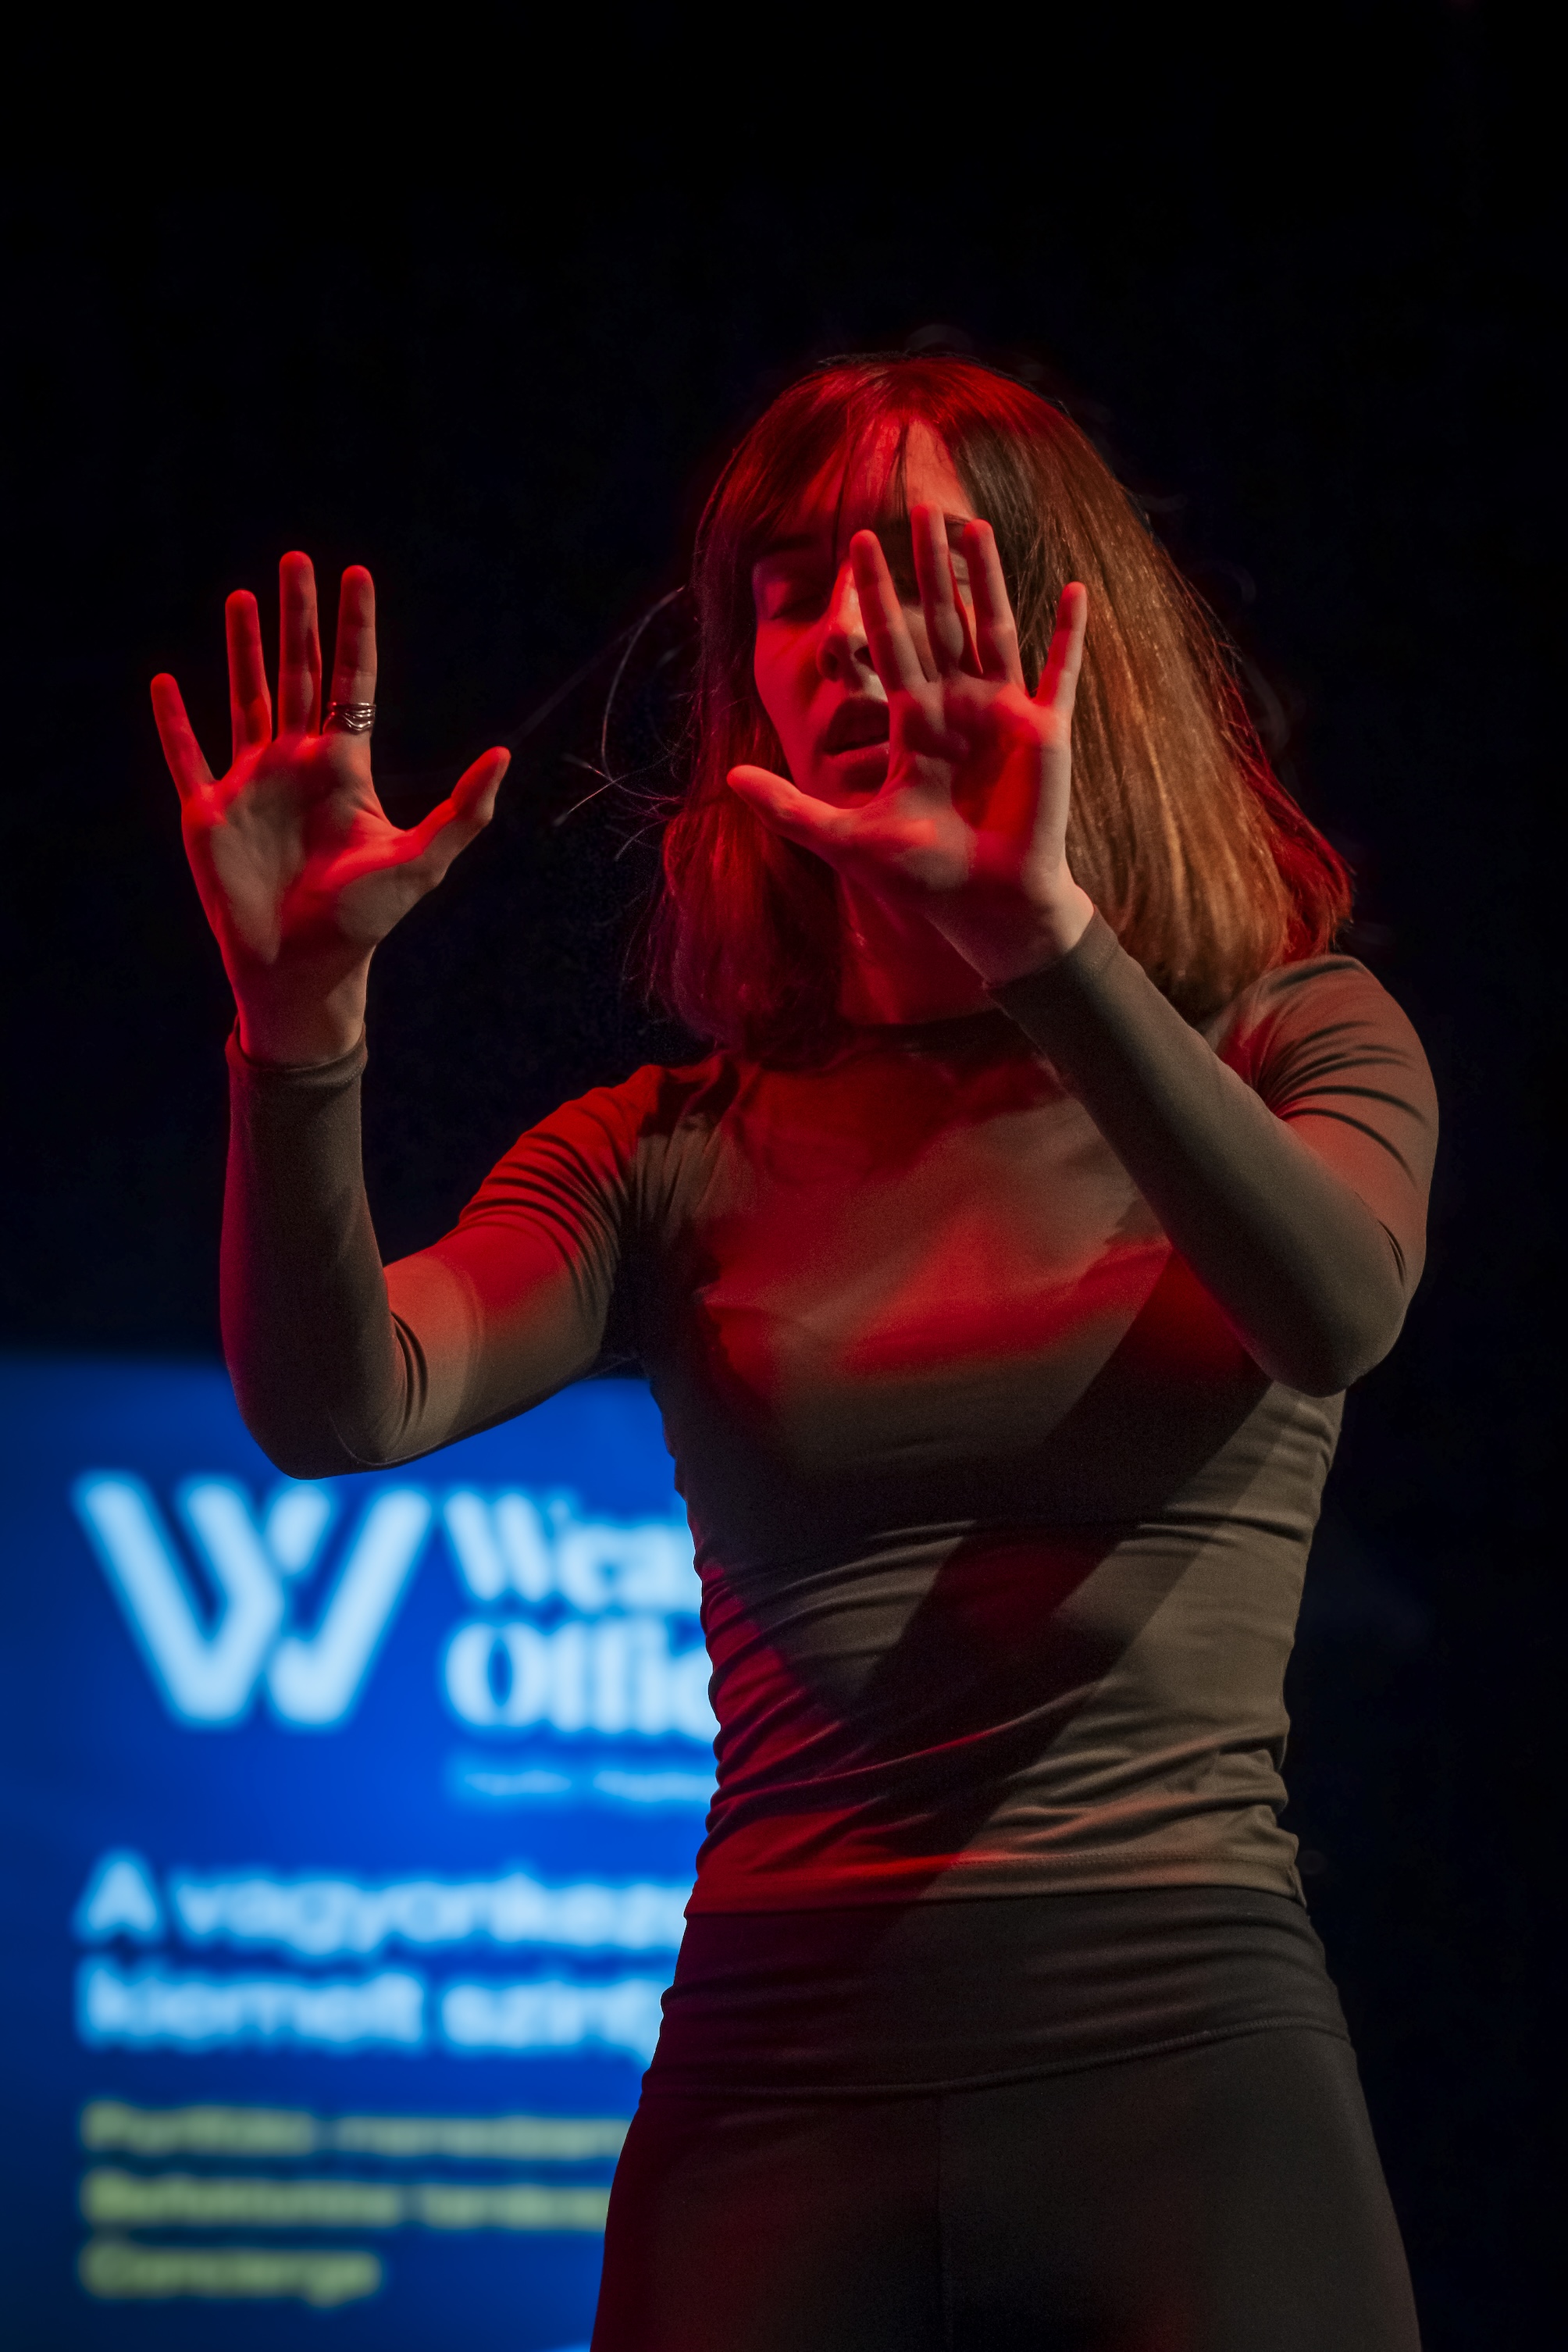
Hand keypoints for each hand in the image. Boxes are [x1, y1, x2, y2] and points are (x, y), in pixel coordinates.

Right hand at [153, 553, 508, 1063]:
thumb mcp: (421, 861)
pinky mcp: (207, 812)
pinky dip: (174, 722)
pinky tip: (166, 682)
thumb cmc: (363, 921)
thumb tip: (502, 756)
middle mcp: (295, 765)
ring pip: (245, 698)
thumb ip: (462, 810)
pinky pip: (186, 755)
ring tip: (242, 595)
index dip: (354, 630)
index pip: (350, 682)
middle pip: (297, 673)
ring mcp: (250, 785)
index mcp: (344, 769)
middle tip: (296, 560)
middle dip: (296, 618)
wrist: (304, 967)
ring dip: (242, 649)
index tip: (355, 575)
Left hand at [728, 506, 1092, 985]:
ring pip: (993, 630)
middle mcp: (957, 709)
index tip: (858, 544)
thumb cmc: (924, 879)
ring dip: (986, 578)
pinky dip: (1068, 634)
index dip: (874, 597)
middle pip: (940, 621)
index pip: (889, 645)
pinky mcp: (1045, 734)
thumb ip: (789, 807)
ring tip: (976, 525)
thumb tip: (729, 777)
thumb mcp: (846, 838)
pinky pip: (1058, 674)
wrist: (984, 909)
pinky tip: (1073, 589)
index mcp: (913, 725)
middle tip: (920, 506)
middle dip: (929, 567)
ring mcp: (1002, 717)